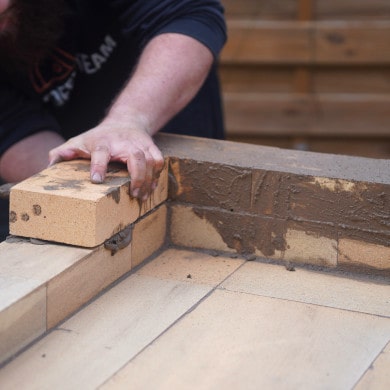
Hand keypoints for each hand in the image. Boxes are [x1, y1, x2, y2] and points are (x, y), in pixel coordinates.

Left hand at [48, 123, 163, 199]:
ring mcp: (140, 144)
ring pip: (151, 160)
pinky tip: (151, 187)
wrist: (124, 122)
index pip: (101, 152)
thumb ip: (62, 153)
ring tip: (143, 196)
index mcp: (103, 142)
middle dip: (137, 177)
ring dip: (149, 180)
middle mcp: (124, 143)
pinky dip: (157, 175)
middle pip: (136, 157)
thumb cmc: (98, 138)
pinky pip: (159, 161)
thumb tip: (49, 166)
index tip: (97, 180)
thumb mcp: (78, 141)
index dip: (99, 166)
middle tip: (134, 194)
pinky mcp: (151, 147)